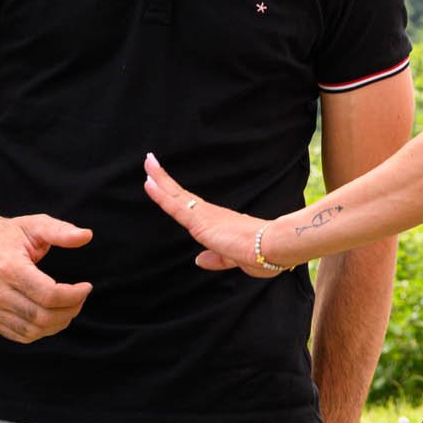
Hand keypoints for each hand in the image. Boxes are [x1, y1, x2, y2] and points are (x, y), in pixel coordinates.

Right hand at [0, 213, 93, 342]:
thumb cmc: (7, 235)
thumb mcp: (35, 225)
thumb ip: (61, 231)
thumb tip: (87, 235)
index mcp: (9, 268)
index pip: (49, 295)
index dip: (74, 295)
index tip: (86, 286)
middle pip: (43, 316)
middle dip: (70, 310)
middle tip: (81, 297)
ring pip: (34, 330)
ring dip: (59, 322)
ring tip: (69, 306)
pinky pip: (22, 335)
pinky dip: (43, 330)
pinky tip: (53, 315)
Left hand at [142, 153, 278, 276]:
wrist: (274, 248)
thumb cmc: (262, 254)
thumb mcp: (233, 260)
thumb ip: (216, 259)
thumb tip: (199, 260)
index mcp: (216, 223)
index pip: (190, 206)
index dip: (175, 195)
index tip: (162, 182)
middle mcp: (209, 215)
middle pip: (180, 195)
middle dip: (164, 179)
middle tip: (150, 161)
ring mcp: (204, 216)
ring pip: (175, 196)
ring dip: (159, 179)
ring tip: (148, 162)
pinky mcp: (200, 222)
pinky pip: (175, 206)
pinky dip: (161, 194)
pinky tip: (149, 183)